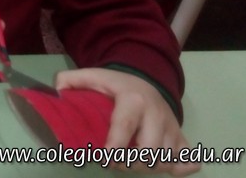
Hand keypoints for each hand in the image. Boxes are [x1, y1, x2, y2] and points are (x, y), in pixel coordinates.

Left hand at [56, 68, 199, 175]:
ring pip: (166, 159)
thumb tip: (56, 91)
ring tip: (130, 162)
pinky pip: (188, 160)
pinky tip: (164, 167)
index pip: (125, 127)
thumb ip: (71, 80)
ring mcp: (172, 128)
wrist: (148, 82)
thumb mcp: (93, 77)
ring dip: (147, 168)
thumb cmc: (116, 85)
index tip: (104, 159)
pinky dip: (179, 169)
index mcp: (133, 100)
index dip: (115, 148)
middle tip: (114, 162)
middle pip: (149, 150)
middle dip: (130, 163)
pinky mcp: (182, 137)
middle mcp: (157, 114)